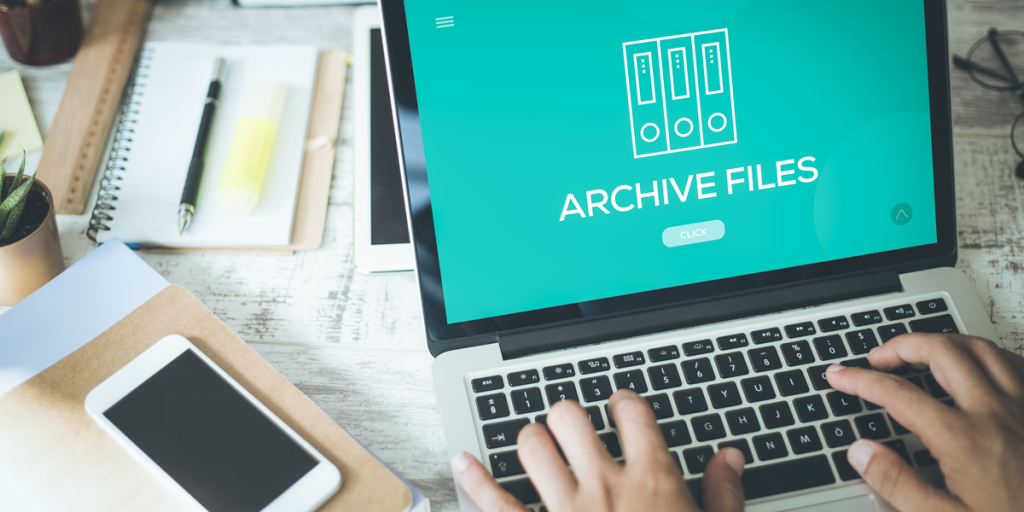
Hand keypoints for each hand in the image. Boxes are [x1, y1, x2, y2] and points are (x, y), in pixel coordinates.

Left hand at [451, 389, 746, 511]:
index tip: (620, 409)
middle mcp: (605, 488)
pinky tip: (462, 460)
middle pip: (570, 417)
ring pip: (531, 445)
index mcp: (654, 481)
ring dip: (533, 442)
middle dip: (569, 417)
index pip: (631, 412)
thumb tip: (729, 459)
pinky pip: (494, 502)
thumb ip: (724, 495)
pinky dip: (474, 478)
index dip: (623, 403)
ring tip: (540, 448)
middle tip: (575, 431)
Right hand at [826, 333, 1023, 511]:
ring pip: (980, 349)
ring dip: (943, 342)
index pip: (898, 393)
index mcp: (963, 439)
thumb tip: (861, 452)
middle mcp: (995, 413)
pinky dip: (987, 354)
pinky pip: (1015, 364)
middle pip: (941, 352)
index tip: (839, 376)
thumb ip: (899, 485)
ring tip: (920, 351)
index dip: (861, 380)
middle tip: (877, 356)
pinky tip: (976, 364)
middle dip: (901, 345)